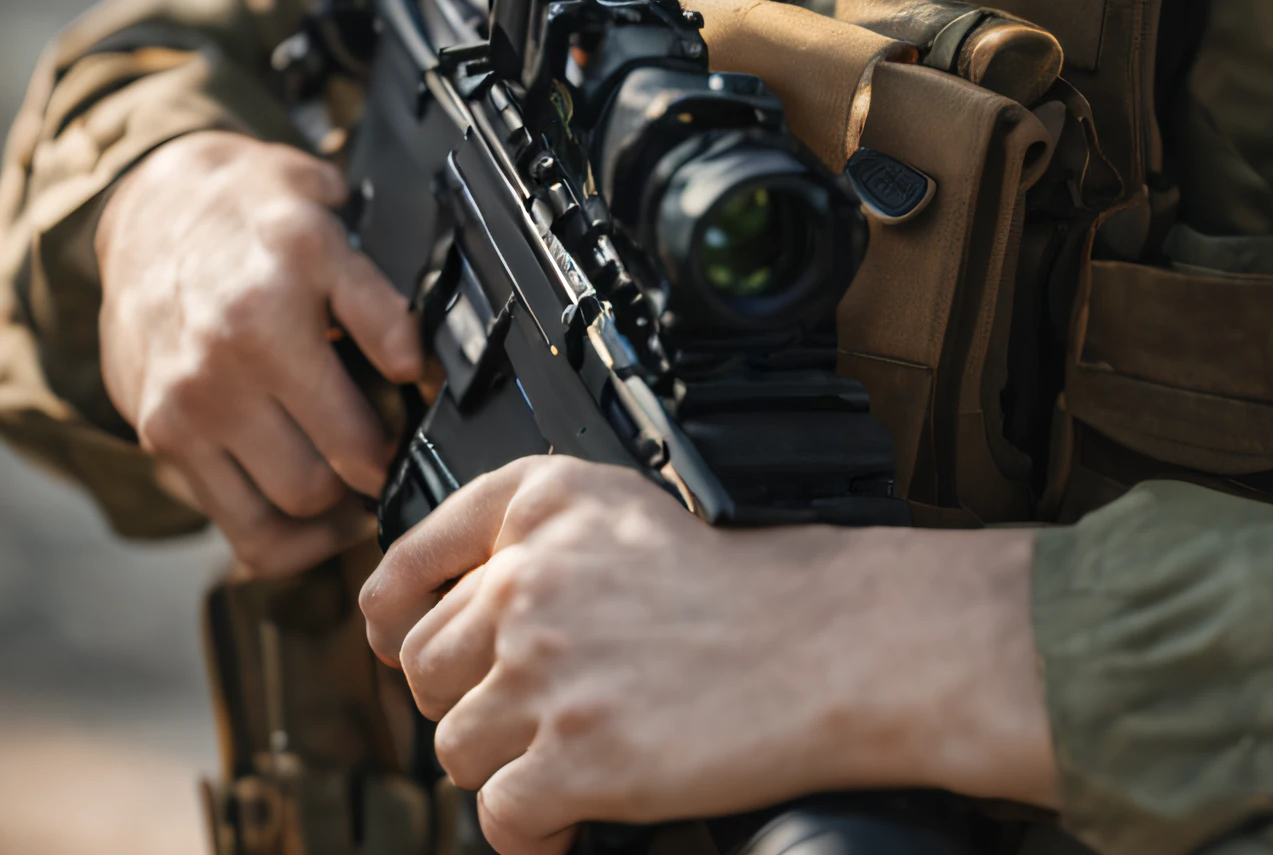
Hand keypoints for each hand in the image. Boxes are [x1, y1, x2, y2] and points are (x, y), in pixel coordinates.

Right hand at [96, 130, 423, 575]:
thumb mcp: (328, 219)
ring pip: (291, 505)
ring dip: (338, 510)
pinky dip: (290, 539)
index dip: (416, 419)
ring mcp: (191, 404)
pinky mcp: (163, 438)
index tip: (427, 414)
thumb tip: (425, 368)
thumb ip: (379, 298)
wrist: (152, 213)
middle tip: (397, 451)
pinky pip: (239, 528)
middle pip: (333, 468)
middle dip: (378, 470)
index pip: (373, 389)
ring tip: (362, 486)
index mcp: (281, 292)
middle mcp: (231, 354)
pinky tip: (318, 517)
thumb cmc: (251, 213)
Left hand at [360, 459, 1057, 854]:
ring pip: (453, 746)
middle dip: (468, 699)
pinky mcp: (569, 756)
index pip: (411, 562)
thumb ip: (539, 549)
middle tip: (530, 713)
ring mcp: (542, 670)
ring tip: (570, 758)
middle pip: (424, 666)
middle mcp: (528, 577)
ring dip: (504, 764)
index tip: (392, 638)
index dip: (393, 613)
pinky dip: (533, 831)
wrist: (825, 644)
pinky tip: (575, 815)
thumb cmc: (748, 586)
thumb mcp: (629, 517)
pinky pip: (499, 817)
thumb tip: (451, 617)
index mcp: (542, 505)